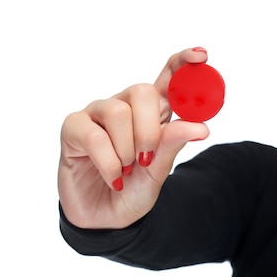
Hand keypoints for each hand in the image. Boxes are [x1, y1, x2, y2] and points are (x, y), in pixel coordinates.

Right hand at [58, 47, 209, 228]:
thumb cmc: (134, 191)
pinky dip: (109, 163)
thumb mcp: (160, 172)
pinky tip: (113, 178)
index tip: (202, 56)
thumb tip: (201, 127)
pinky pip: (93, 135)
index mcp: (153, 113)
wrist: (105, 220)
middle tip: (147, 158)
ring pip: (117, 111)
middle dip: (149, 128)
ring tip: (128, 171)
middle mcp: (125, 107)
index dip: (184, 63)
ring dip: (127, 149)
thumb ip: (174, 145)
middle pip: (141, 90)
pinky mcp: (73, 128)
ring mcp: (97, 115)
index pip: (169, 76)